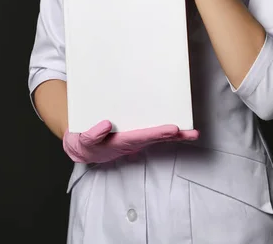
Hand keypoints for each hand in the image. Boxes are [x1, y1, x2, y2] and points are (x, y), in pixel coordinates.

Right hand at [63, 120, 199, 163]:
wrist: (80, 147)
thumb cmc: (83, 142)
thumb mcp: (82, 140)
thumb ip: (92, 135)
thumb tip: (106, 125)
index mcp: (118, 143)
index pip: (140, 137)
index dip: (156, 133)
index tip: (172, 129)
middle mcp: (129, 143)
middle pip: (153, 139)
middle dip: (172, 136)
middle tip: (191, 133)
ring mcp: (132, 141)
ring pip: (155, 138)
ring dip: (174, 136)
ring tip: (191, 132)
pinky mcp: (133, 136)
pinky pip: (150, 133)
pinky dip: (165, 133)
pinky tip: (177, 130)